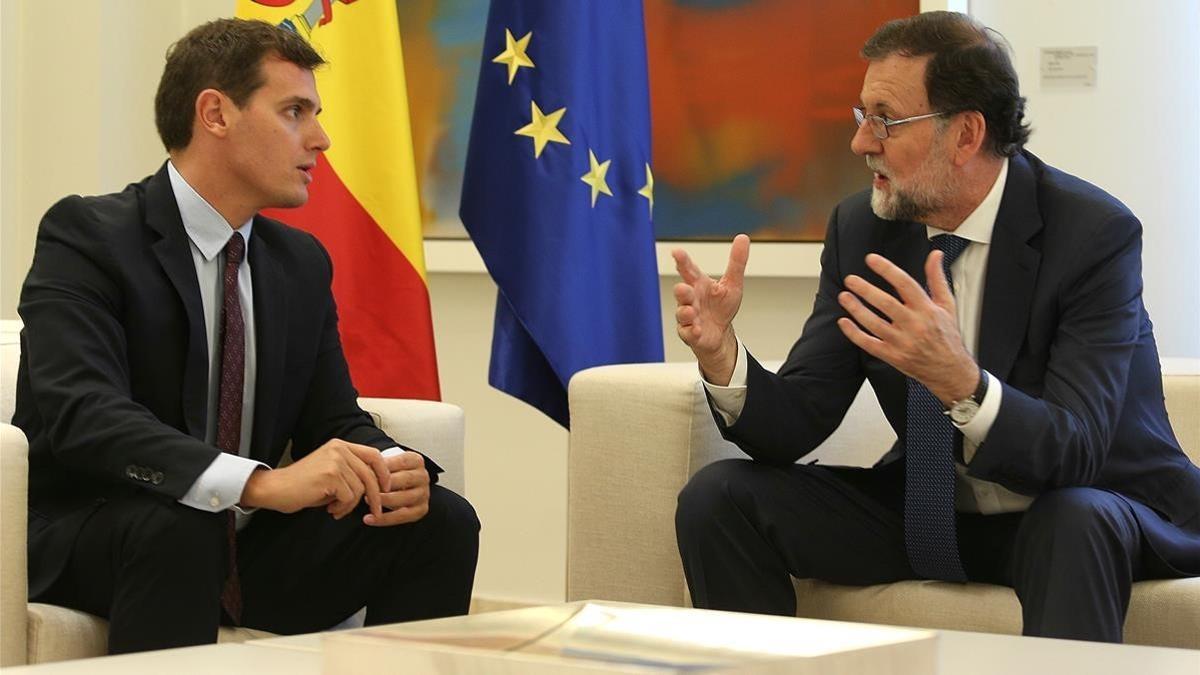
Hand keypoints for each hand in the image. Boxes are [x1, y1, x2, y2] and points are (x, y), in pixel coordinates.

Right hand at [240, 439, 390, 518]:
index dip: (384, 473)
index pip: (373, 455)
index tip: (386, 488)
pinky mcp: (330, 476)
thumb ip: (351, 472)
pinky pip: (349, 497)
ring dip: (351, 505)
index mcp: (340, 446)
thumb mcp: (331, 471)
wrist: (275, 489)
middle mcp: (339, 449)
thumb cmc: (303, 485)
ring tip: (336, 508)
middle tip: (375, 511)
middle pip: (370, 474)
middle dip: (376, 496)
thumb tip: (377, 486)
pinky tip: (329, 509)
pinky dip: (342, 508)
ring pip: (359, 489)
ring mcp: (334, 461)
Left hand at [364, 451, 430, 526]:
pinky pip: (403, 516)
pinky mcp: (421, 510)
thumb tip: (362, 467)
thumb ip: (377, 464)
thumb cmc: (390, 474)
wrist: (398, 488)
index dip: (384, 468)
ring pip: (405, 498)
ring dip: (384, 500)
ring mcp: (424, 494)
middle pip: (405, 479)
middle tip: (366, 487)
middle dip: (384, 484)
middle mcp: (423, 476)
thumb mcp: (386, 464)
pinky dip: (384, 519)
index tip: (368, 472)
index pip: (402, 461)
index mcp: (416, 461)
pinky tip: (369, 518)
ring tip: (367, 500)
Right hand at [671, 234, 749, 383]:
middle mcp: (691, 299)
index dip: (682, 261)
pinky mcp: (690, 333)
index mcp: (699, 284)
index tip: (676, 253)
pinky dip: (691, 331)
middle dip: (681, 291)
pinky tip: (696, 329)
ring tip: (690, 311)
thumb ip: (736, 262)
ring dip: (685, 312)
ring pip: (682, 313)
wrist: (720, 333)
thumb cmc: (721, 307)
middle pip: (682, 292)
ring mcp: (688, 317)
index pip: (688, 270)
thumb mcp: (733, 283)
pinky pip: (687, 332)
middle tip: (682, 288)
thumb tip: (743, 238)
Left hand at [836, 251, 978, 405]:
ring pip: (874, 324)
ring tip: (844, 296)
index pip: (905, 284)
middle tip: (851, 279)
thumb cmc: (947, 336)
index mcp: (927, 310)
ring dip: (856, 309)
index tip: (871, 260)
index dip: (887, 270)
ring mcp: (902, 342)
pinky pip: (869, 344)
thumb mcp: (947, 305)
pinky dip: (854, 333)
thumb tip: (935, 255)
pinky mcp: (893, 356)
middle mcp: (914, 325)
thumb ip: (937, 278)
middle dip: (865, 290)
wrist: (950, 371)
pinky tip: (844, 322)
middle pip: (886, 304)